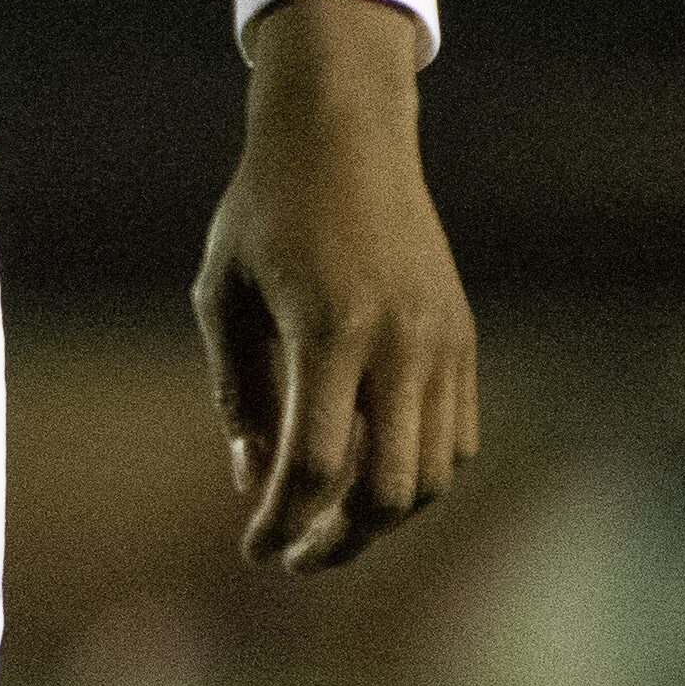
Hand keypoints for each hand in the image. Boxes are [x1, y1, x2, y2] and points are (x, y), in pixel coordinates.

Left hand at [193, 0, 476, 572]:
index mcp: (330, 328)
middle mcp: (399, 341)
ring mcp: (442, 342)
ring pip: (431, 476)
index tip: (254, 551)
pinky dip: (417, 477)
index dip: (283, 523)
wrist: (345, 130)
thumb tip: (252, 481)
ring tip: (327, 525)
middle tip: (292, 555)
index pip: (316, 464)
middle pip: (385, 491)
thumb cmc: (266, 208)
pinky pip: (457, 440)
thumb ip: (236, 391)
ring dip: (379, 518)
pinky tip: (371, 479)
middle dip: (337, 541)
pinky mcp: (463, 337)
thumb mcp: (222, 291)